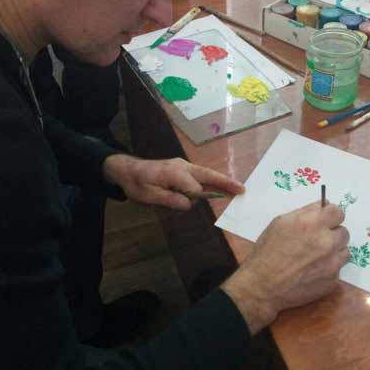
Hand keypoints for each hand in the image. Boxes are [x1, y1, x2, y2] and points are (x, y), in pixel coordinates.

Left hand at [103, 154, 244, 209]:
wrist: (128, 170)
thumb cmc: (137, 184)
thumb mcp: (149, 196)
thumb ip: (170, 199)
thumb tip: (190, 203)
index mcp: (174, 173)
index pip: (194, 188)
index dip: (194, 198)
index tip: (185, 204)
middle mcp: (182, 166)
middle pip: (208, 174)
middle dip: (225, 182)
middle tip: (242, 190)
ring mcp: (183, 166)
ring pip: (206, 173)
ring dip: (221, 181)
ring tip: (237, 188)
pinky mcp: (183, 168)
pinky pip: (200, 174)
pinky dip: (212, 180)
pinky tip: (221, 186)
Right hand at [222, 201, 349, 334]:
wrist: (262, 285)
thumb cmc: (267, 252)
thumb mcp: (280, 223)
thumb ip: (305, 212)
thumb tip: (322, 205)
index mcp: (313, 224)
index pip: (338, 212)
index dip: (331, 215)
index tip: (326, 219)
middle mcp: (326, 242)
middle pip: (344, 232)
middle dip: (332, 234)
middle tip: (316, 240)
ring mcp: (332, 264)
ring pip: (344, 251)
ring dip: (333, 252)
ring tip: (314, 257)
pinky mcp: (332, 281)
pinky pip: (337, 269)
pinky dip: (327, 269)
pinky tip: (311, 271)